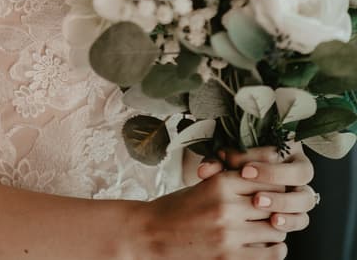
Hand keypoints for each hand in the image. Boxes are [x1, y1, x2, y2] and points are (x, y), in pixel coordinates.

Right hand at [126, 170, 288, 259]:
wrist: (152, 233)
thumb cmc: (178, 207)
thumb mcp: (204, 185)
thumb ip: (233, 182)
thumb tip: (267, 183)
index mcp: (220, 183)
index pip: (266, 178)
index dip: (275, 184)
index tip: (275, 188)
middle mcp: (227, 206)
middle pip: (274, 203)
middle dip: (278, 206)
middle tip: (276, 208)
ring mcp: (229, 234)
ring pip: (276, 229)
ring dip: (277, 229)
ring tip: (270, 227)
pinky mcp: (229, 258)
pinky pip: (270, 253)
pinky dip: (275, 249)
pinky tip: (267, 245)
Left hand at [199, 142, 315, 235]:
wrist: (242, 189)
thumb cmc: (235, 168)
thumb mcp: (226, 163)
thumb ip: (216, 163)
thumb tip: (203, 171)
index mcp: (284, 147)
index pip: (276, 149)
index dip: (256, 158)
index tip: (238, 167)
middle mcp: (298, 167)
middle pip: (301, 172)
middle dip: (275, 178)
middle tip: (252, 185)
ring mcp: (302, 191)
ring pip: (305, 197)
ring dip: (283, 202)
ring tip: (260, 204)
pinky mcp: (300, 212)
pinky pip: (303, 218)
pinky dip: (290, 221)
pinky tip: (274, 222)